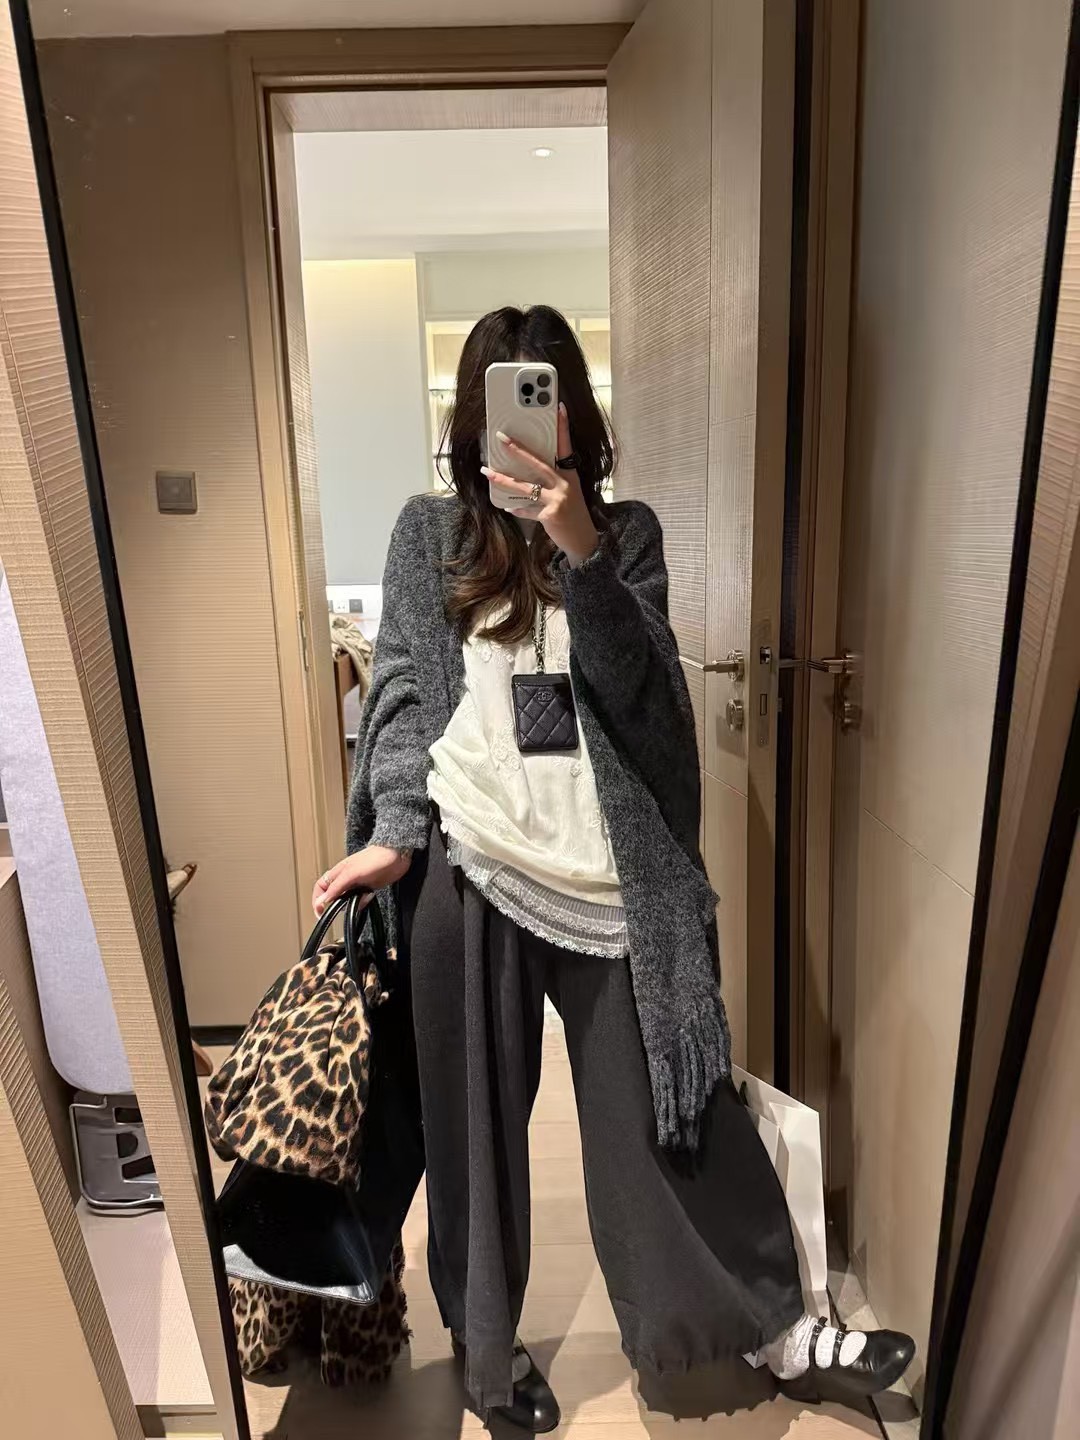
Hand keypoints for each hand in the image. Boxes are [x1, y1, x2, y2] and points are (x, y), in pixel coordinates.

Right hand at [311, 845, 411, 916]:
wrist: (396, 856)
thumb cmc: (374, 858)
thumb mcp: (351, 873)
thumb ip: (337, 887)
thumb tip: (323, 900)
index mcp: (338, 872)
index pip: (320, 888)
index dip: (317, 900)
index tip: (320, 912)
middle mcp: (345, 879)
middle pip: (333, 896)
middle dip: (337, 904)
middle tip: (342, 909)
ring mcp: (357, 884)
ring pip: (347, 900)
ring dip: (352, 903)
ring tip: (359, 899)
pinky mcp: (368, 888)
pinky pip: (361, 900)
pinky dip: (363, 902)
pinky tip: (369, 896)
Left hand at [482, 402, 599, 564]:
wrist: (583, 540)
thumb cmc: (573, 514)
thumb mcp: (567, 493)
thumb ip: (551, 481)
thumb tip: (526, 471)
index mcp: (570, 475)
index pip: (566, 446)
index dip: (563, 427)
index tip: (559, 407)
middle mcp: (565, 484)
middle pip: (537, 463)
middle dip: (517, 449)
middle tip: (501, 438)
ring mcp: (558, 500)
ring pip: (525, 486)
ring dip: (503, 479)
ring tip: (487, 472)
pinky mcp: (550, 515)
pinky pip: (527, 510)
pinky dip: (518, 509)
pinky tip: (509, 508)